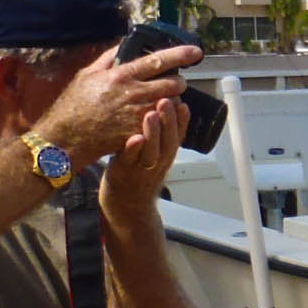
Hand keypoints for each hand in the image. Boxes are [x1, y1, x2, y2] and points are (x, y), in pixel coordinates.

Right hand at [31, 42, 200, 165]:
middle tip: (176, 82)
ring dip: (171, 101)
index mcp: (122, 75)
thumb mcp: (87, 75)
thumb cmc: (74, 105)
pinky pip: (160, 123)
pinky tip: (156, 119)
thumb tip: (123, 45)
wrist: (66, 138)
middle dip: (178, 83)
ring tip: (164, 99)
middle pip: (172, 84)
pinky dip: (162, 119)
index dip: (180, 55)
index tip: (196, 52)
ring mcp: (137, 115)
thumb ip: (108, 59)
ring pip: (170, 104)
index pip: (158, 61)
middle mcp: (133, 93)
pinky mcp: (138, 132)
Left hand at [100, 97, 184, 222]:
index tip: (183, 103)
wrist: (126, 206)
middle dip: (169, 121)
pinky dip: (133, 150)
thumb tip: (165, 109)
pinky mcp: (123, 173)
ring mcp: (141, 169)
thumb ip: (160, 137)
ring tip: (151, 114)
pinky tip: (135, 138)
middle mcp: (158, 163)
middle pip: (168, 142)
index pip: (178, 137)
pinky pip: (129, 161)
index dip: (182, 121)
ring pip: (151, 151)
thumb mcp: (155, 157)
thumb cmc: (138, 176)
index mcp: (166, 156)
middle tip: (167, 100)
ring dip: (154, 133)